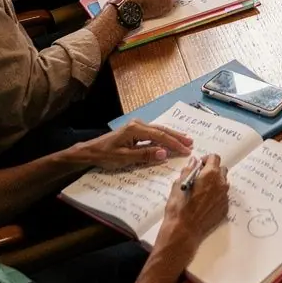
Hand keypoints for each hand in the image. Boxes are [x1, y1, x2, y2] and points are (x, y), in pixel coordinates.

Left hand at [69, 121, 192, 169]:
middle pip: (162, 130)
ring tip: (185, 140)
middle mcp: (138, 124)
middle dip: (177, 137)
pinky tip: (169, 141)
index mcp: (136, 129)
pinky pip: (153, 133)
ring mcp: (136, 126)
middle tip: (191, 143)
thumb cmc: (105, 156)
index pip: (160, 136)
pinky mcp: (135, 131)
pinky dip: (163, 137)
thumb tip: (164, 153)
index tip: (186, 150)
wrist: (90, 152)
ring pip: (159, 131)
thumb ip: (145, 155)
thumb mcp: (124, 158)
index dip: (174, 144)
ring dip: (172, 136)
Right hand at [155, 154, 229, 262]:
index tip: (199, 166)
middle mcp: (221, 184)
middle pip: (222, 170)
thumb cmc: (179, 207)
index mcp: (210, 174)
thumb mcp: (178, 184)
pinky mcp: (225, 209)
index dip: (206, 160)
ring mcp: (224, 198)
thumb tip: (193, 162)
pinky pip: (223, 197)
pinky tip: (205, 203)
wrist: (184, 230)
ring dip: (215, 183)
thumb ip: (188, 170)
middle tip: (200, 178)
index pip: (215, 158)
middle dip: (212, 171)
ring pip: (223, 184)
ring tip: (202, 191)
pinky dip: (216, 196)